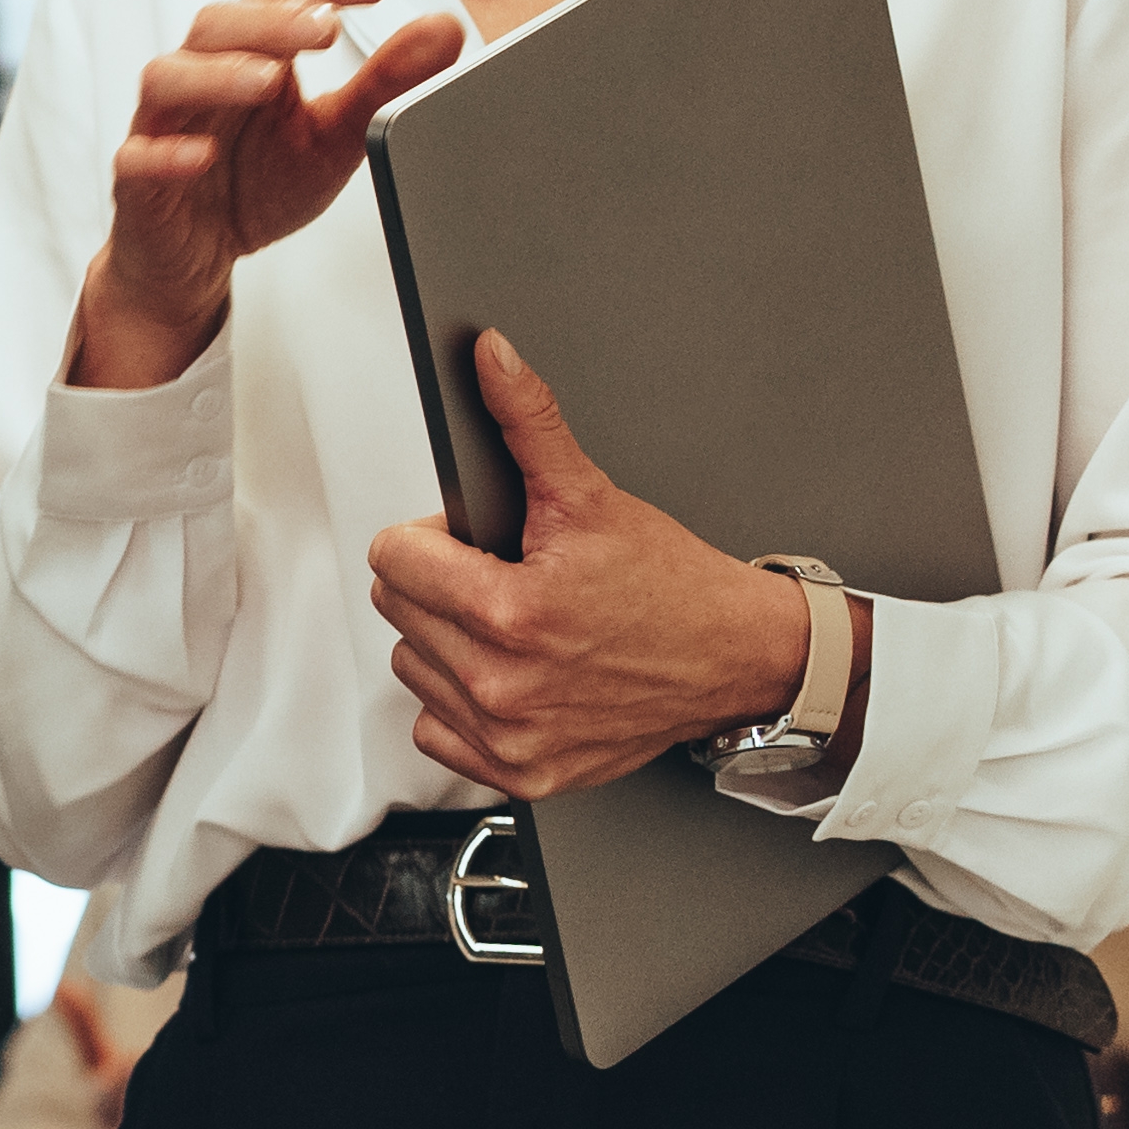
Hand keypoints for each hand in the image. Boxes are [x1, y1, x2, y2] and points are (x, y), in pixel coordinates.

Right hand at [74, 0, 460, 392]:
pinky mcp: (138, 183)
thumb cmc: (257, 184)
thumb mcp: (335, 135)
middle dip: (272, 20)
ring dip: (217, 73)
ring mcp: (162, 126)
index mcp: (250, 54)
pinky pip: (138, 157)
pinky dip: (167, 153)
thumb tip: (446, 29)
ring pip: (168, 79)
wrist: (192, 258)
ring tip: (268, 80)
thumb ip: (385, 84)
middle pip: (217, 23)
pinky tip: (202, 156)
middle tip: (326, 27)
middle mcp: (201, 77)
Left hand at [364, 330, 835, 801]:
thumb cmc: (673, 587)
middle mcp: (506, 685)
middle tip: (506, 578)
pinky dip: (463, 704)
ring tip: (514, 627)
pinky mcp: (521, 772)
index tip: (473, 543)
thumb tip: (491, 357)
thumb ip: (529, 421)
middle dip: (442, 585)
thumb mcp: (593, 495)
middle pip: (398, 611)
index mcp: (514, 613)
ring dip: (448, 643)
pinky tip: (513, 675)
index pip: (392, 560)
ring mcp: (511, 736)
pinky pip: (437, 732)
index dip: (432, 539)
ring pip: (413, 667)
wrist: (736, 658)